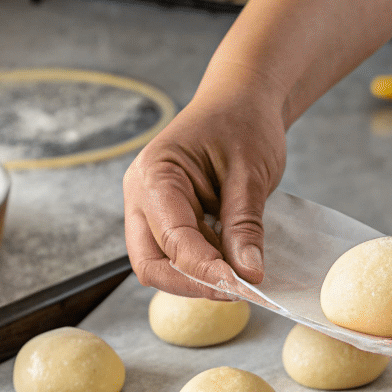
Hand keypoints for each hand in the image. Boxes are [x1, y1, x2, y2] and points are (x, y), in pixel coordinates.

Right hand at [123, 85, 285, 299]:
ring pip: (160, 265)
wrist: (242, 100)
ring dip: (198, 277)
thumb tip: (248, 276)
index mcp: (155, 175)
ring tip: (240, 274)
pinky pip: (175, 256)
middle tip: (237, 291)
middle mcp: (140, 196)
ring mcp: (148, 211)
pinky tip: (231, 261)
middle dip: (191, 284)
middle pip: (150, 264)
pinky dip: (203, 266)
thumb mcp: (251, 173)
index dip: (205, 271)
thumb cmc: (244, 123)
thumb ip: (245, 226)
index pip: (172, 240)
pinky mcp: (164, 221)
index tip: (240, 288)